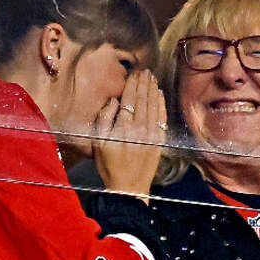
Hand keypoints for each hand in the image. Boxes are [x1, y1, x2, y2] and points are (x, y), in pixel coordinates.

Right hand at [92, 70, 166, 198]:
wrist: (128, 188)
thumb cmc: (109, 166)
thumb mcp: (98, 143)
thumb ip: (104, 119)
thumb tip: (114, 101)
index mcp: (123, 127)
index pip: (129, 99)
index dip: (132, 84)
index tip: (134, 74)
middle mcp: (139, 128)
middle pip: (143, 99)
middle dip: (144, 83)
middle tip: (145, 71)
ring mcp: (151, 134)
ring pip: (153, 105)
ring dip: (153, 90)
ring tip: (152, 78)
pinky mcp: (159, 141)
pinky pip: (161, 118)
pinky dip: (161, 104)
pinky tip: (160, 95)